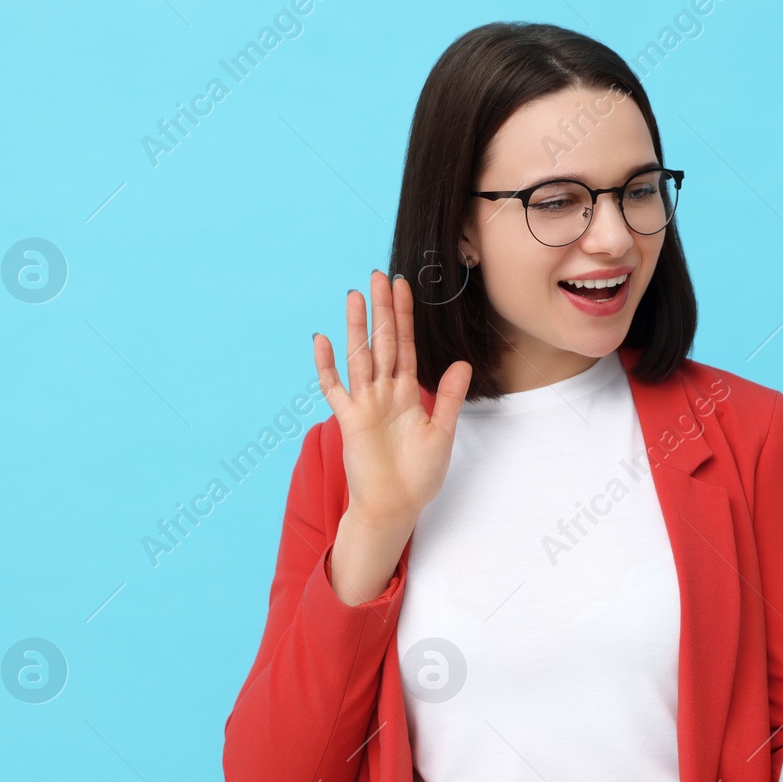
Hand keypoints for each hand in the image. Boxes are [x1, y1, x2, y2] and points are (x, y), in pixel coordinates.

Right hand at [313, 271, 471, 526]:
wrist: (395, 506)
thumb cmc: (417, 475)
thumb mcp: (442, 433)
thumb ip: (447, 397)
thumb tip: (461, 363)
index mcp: (407, 393)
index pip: (405, 346)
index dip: (404, 317)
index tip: (403, 287)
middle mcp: (384, 392)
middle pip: (382, 342)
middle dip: (382, 309)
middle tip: (378, 275)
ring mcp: (364, 404)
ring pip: (359, 357)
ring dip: (357, 327)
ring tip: (354, 296)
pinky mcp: (349, 420)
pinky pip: (334, 388)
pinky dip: (326, 365)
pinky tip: (321, 339)